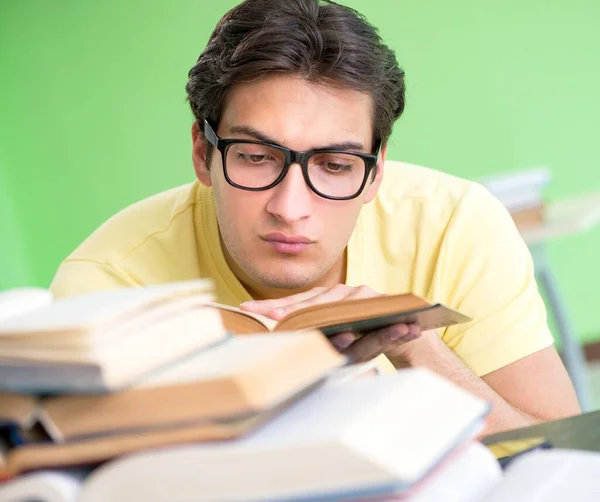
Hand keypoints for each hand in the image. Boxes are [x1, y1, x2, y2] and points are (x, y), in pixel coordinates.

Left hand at [240, 284, 421, 362]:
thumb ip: (322, 329)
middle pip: (309, 302)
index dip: (274, 305)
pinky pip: (358, 312)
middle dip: (285, 309)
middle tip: (265, 315)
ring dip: (306, 312)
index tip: (247, 308)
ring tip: (279, 316)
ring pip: (329, 305)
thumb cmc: (368, 332)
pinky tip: (327, 323)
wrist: (407, 330)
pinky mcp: (378, 302)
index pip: (297, 302)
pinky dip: (342, 316)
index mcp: (329, 298)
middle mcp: (342, 291)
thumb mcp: (342, 330)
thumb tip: (281, 330)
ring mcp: (359, 294)